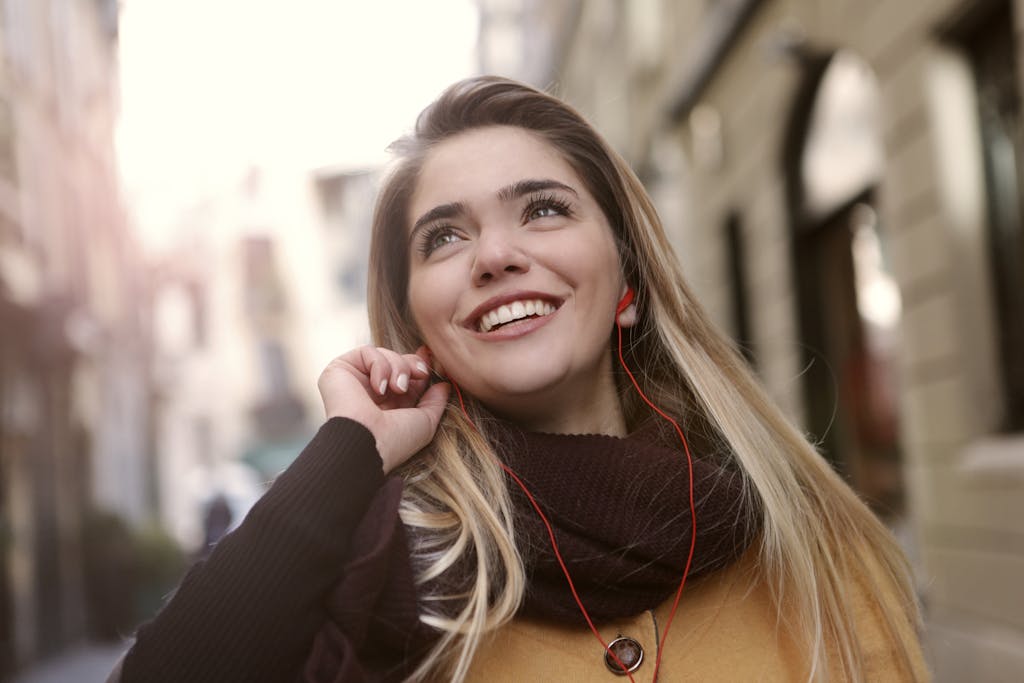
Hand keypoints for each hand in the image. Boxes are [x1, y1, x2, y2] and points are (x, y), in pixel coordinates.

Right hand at [317, 346, 449, 472]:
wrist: (366, 443)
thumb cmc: (395, 440)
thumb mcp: (425, 423)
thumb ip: (436, 402)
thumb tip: (444, 385)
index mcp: (389, 404)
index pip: (405, 374)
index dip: (419, 363)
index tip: (431, 356)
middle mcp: (370, 391)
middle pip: (396, 359)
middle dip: (412, 364)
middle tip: (421, 374)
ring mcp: (354, 380)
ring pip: (384, 354)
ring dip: (398, 367)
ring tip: (398, 388)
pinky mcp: (339, 370)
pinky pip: (367, 352)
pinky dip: (379, 365)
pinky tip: (379, 388)